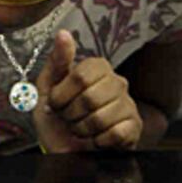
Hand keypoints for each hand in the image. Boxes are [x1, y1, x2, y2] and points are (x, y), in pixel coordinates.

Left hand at [34, 30, 141, 151]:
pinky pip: (115, 134)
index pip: (79, 76)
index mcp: (96, 68)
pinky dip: (98, 141)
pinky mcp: (134, 126)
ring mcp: (128, 104)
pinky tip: (96, 138)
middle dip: (70, 114)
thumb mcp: (47, 88)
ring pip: (100, 118)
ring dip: (82, 130)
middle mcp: (117, 82)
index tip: (56, 103)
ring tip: (81, 128)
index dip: (61, 95)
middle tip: (69, 117)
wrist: (65, 148)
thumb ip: (57, 61)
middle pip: (89, 98)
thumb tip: (63, 34)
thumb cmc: (56, 117)